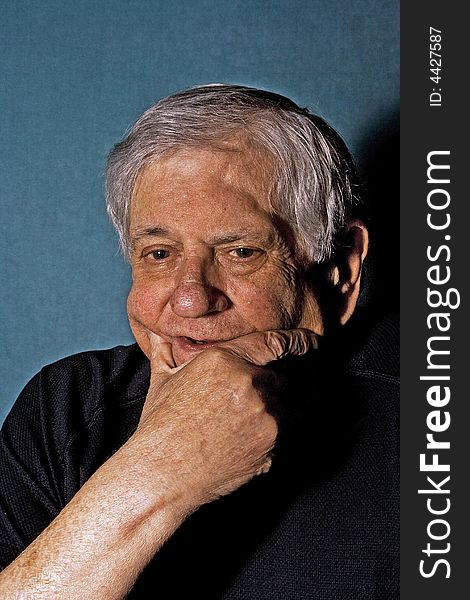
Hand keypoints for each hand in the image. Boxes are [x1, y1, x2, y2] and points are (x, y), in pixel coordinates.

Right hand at [132, 329, 318, 510]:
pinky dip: (280, 429)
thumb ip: (167, 351)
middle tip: (275, 392)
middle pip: (285, 376)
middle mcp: (250, 381)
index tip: (311, 341)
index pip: (274, 342)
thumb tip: (158, 333)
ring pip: (291, 403)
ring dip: (284, 407)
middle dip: (284, 383)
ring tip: (263, 418)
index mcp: (224, 359)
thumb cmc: (160, 427)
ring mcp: (264, 412)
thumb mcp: (162, 380)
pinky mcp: (271, 441)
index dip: (298, 341)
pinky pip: (288, 429)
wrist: (162, 473)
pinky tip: (257, 437)